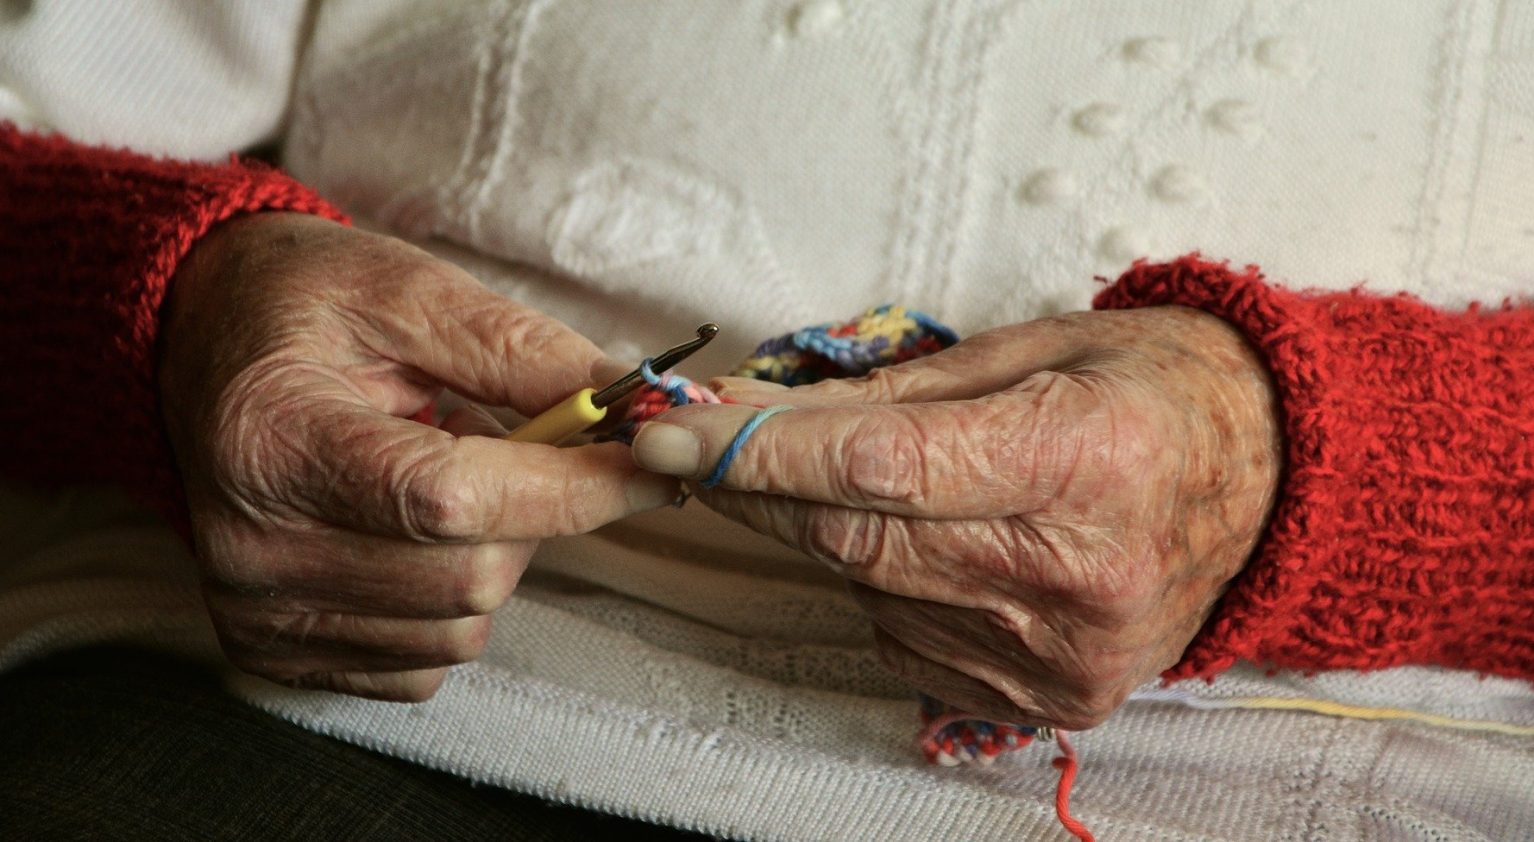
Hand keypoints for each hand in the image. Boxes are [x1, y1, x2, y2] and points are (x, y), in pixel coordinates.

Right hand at [159, 213, 677, 700]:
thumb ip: (517, 349)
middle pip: (470, 576)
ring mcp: (260, 611)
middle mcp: (253, 546)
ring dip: (496, 555)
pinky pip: (423, 662)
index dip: (570, 487)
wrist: (204, 345)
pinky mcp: (276, 650)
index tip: (650, 463)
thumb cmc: (302, 308)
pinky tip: (415, 534)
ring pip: (459, 626)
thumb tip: (627, 406)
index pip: (450, 499)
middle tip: (521, 446)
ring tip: (448, 478)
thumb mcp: (406, 289)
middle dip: (536, 513)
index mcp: (275, 440)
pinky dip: (452, 603)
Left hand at [632, 307, 1279, 728]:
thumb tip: (752, 413)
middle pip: (860, 543)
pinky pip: (910, 640)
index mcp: (1087, 457)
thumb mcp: (1029, 349)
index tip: (676, 436)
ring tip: (874, 483)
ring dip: (832, 538)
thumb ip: (886, 393)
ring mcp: (1069, 651)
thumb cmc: (1152, 391)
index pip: (881, 467)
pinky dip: (889, 588)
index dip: (761, 455)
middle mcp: (1083, 573)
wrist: (1270, 481)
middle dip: (763, 495)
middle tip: (708, 449)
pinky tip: (934, 543)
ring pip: (874, 596)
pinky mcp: (1057, 697)